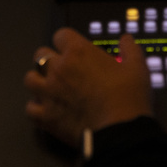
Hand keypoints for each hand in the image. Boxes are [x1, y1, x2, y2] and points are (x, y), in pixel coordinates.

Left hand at [25, 28, 152, 146]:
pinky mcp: (46, 116)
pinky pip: (29, 108)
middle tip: (62, 68)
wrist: (120, 131)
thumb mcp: (136, 67)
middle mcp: (59, 69)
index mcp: (79, 52)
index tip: (74, 49)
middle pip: (41, 54)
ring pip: (30, 78)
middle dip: (50, 58)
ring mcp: (49, 92)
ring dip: (39, 81)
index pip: (61, 35)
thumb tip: (126, 40)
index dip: (67, 41)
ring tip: (50, 87)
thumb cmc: (128, 98)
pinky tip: (47, 109)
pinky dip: (36, 108)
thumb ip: (130, 49)